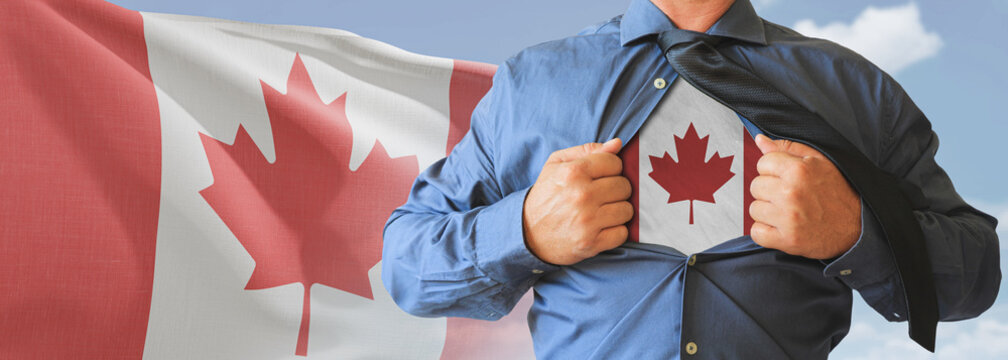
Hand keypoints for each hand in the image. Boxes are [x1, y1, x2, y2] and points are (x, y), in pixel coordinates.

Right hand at [523, 138, 632, 264]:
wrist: (528, 233)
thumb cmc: (546, 195)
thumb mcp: (556, 164)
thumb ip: (587, 150)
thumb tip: (617, 144)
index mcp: (573, 172)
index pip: (615, 163)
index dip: (610, 169)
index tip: (601, 177)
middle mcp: (582, 195)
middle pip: (624, 186)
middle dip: (616, 190)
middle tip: (602, 195)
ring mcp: (587, 221)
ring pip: (627, 210)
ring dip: (618, 211)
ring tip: (603, 211)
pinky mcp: (591, 243)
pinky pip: (622, 233)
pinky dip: (615, 231)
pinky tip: (602, 227)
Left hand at [749, 134, 860, 259]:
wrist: (858, 226)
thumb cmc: (839, 192)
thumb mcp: (819, 162)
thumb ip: (788, 149)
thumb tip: (760, 140)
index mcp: (798, 170)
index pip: (762, 163)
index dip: (773, 170)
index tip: (785, 178)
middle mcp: (791, 193)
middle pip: (755, 186)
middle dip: (769, 190)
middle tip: (788, 196)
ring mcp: (788, 218)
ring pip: (754, 209)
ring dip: (767, 212)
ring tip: (787, 212)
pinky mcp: (787, 240)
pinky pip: (756, 233)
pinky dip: (765, 232)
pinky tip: (781, 227)